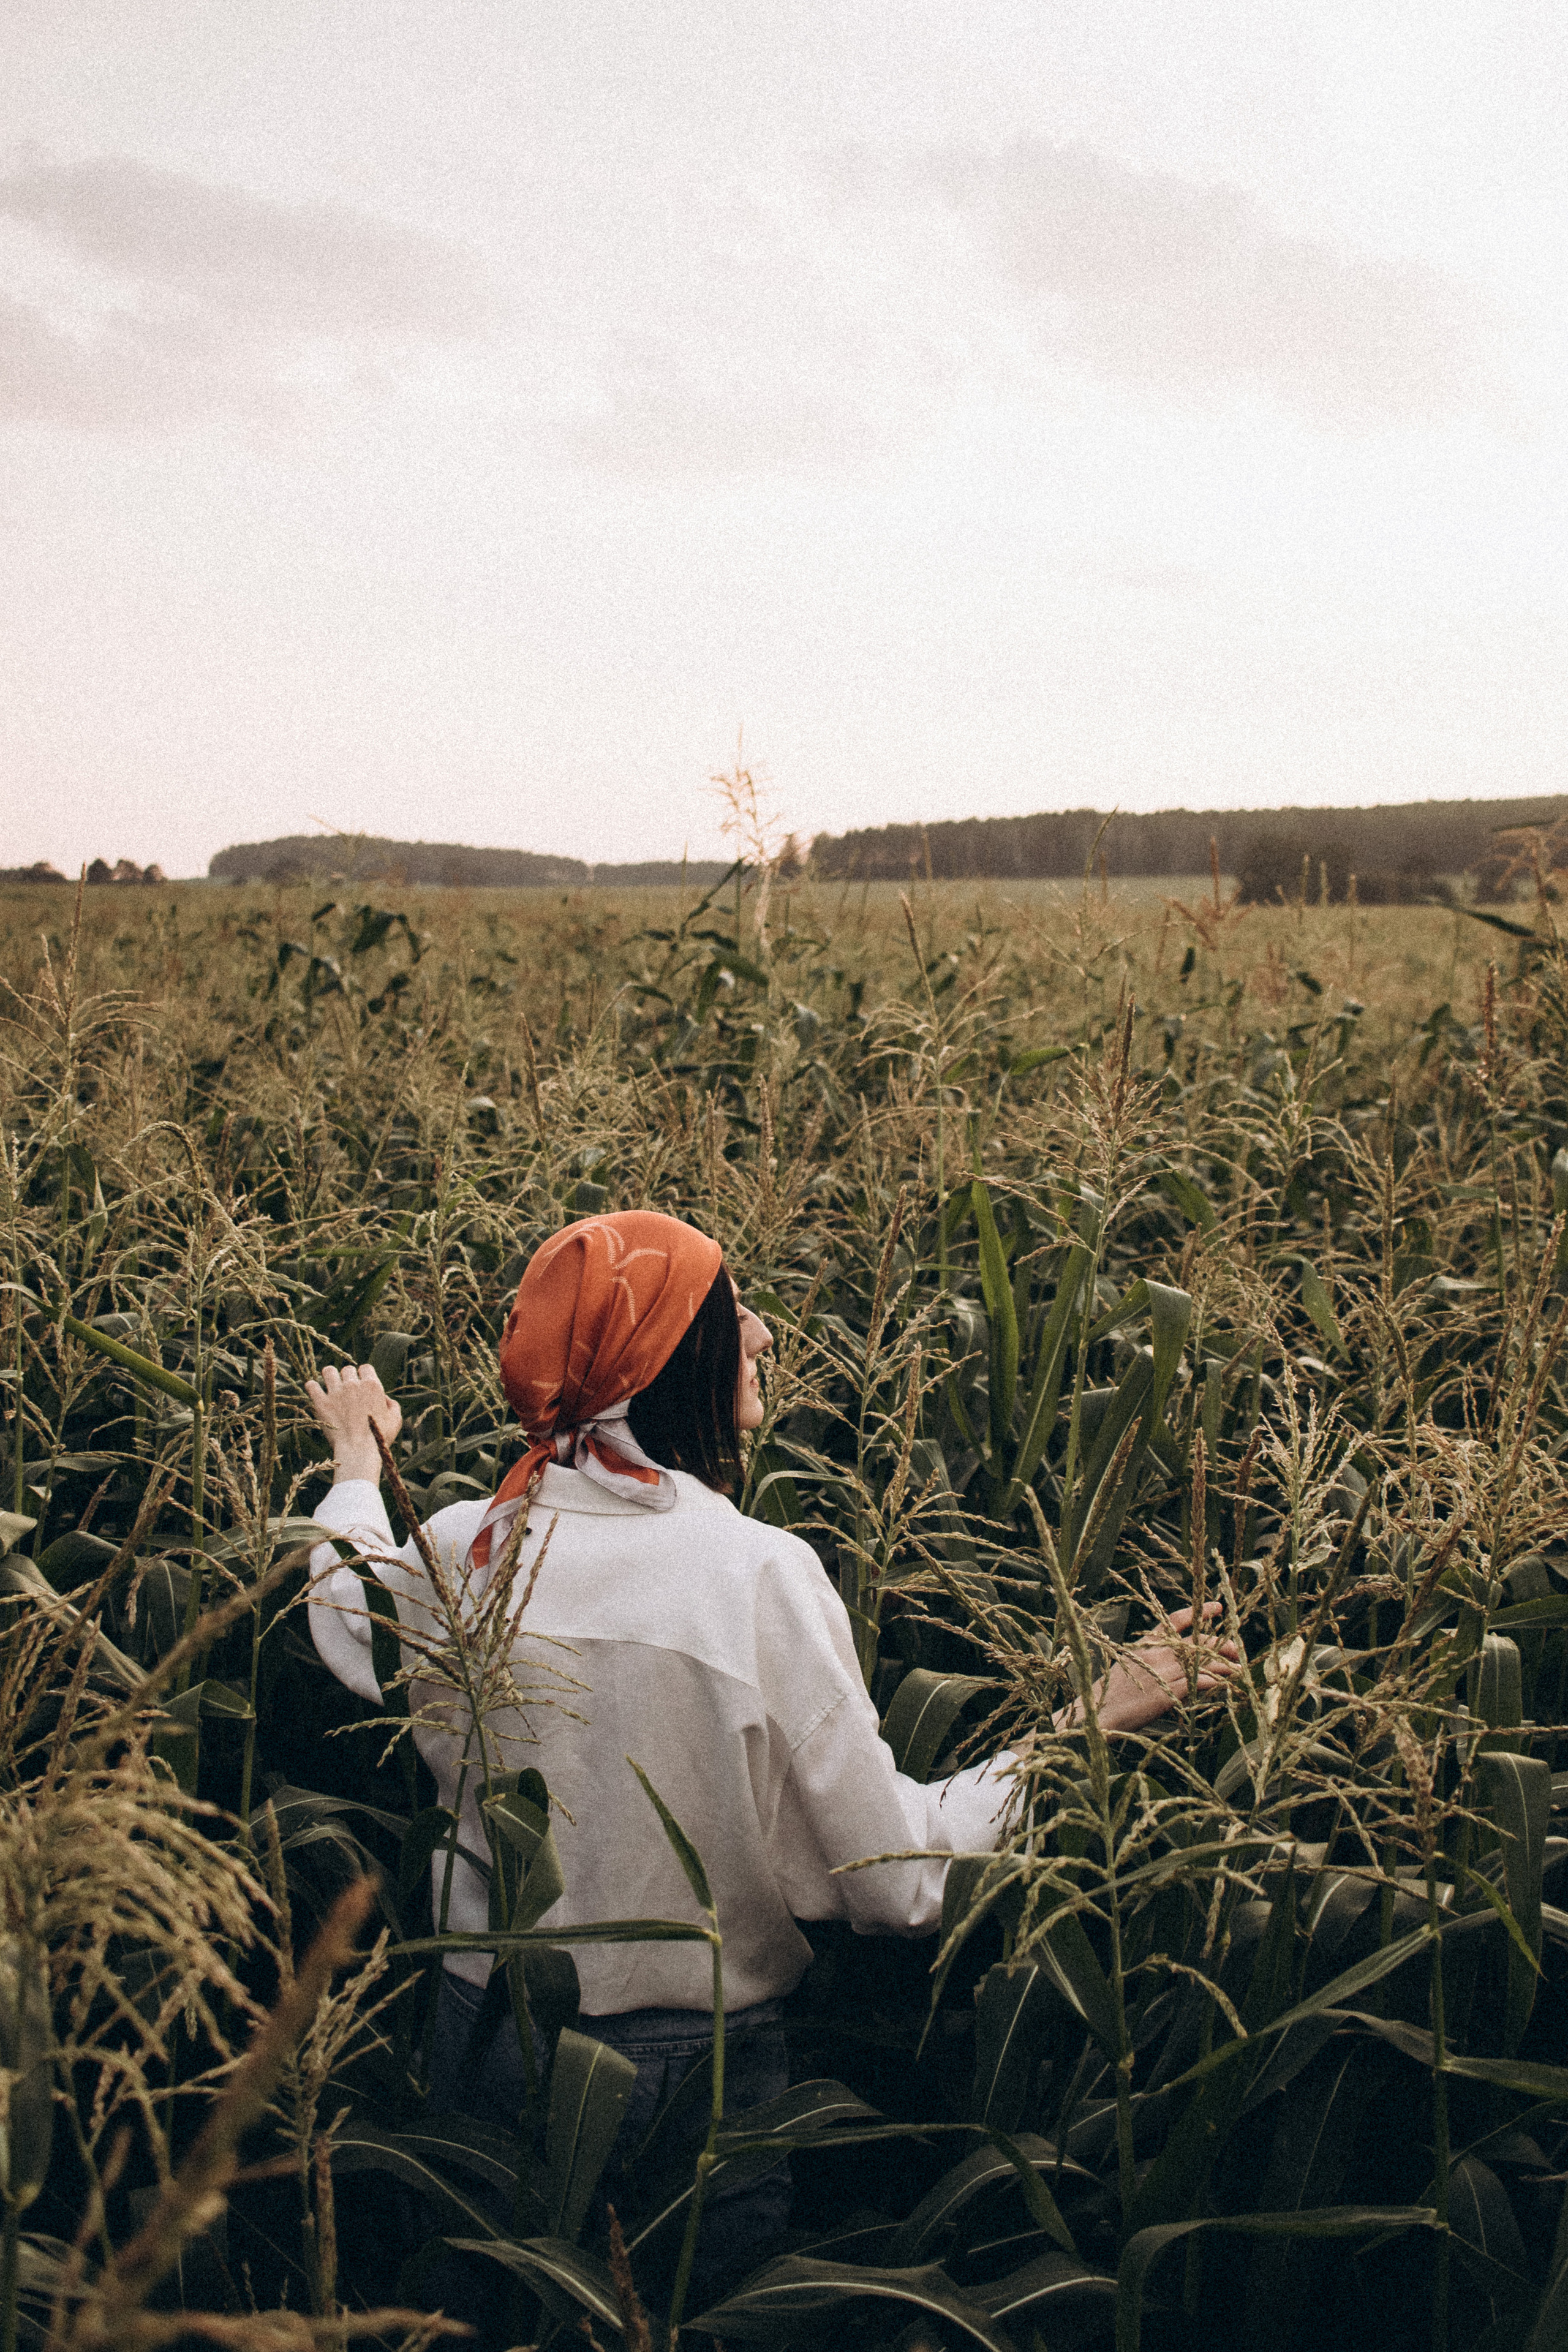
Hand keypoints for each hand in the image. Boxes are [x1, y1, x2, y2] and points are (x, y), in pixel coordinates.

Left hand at [305, 1362, 402, 1484]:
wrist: (358, 1450)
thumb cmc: (379, 1437)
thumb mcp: (395, 1420)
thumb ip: (392, 1405)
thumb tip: (385, 1399)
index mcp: (372, 1385)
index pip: (365, 1368)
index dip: (363, 1375)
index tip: (361, 1385)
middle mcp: (353, 1385)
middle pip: (347, 1369)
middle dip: (347, 1378)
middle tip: (346, 1390)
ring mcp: (336, 1393)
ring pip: (328, 1371)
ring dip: (329, 1376)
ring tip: (330, 1385)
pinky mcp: (321, 1403)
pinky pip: (311, 1386)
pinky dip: (312, 1387)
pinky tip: (315, 1391)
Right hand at [1058, 1602, 1240, 1734]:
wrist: (1099, 1713)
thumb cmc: (1112, 1695)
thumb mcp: (1131, 1669)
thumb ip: (1154, 1662)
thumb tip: (1178, 1665)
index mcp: (1146, 1645)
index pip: (1174, 1620)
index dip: (1198, 1612)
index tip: (1217, 1607)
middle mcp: (1155, 1653)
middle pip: (1196, 1642)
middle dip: (1220, 1645)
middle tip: (1237, 1650)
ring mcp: (1161, 1672)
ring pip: (1201, 1662)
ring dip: (1223, 1665)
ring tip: (1238, 1669)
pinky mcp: (1166, 1692)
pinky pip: (1197, 1682)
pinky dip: (1214, 1682)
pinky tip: (1224, 1685)